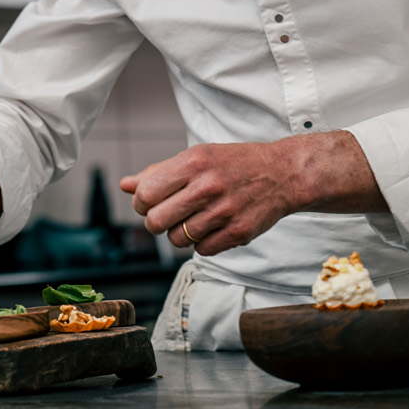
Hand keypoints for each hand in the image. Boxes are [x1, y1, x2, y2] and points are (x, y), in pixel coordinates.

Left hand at [118, 132, 385, 255]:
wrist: (283, 173)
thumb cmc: (233, 164)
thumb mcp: (196, 157)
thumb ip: (159, 172)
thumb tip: (126, 185)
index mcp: (193, 162)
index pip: (145, 194)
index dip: (141, 203)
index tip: (150, 202)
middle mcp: (208, 186)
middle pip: (155, 221)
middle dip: (155, 222)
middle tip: (167, 216)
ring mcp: (224, 211)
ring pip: (177, 240)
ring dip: (179, 234)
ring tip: (193, 220)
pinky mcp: (239, 232)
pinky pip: (202, 250)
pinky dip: (202, 243)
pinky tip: (212, 228)